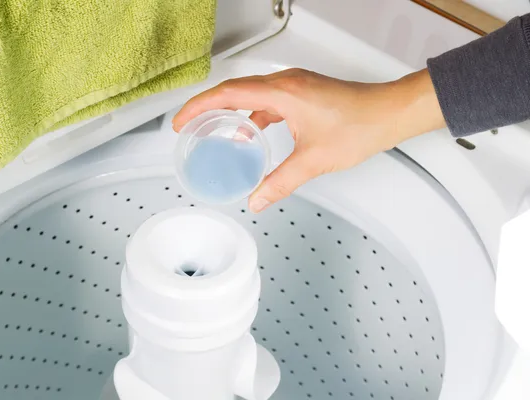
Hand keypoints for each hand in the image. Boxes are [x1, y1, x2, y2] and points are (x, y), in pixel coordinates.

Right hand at [172, 68, 444, 212]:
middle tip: (189, 126)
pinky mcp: (303, 94)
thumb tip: (257, 199)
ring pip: (251, 95)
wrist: (390, 113)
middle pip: (233, 91)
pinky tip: (252, 133)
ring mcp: (295, 86)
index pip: (227, 94)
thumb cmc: (361, 124)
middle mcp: (286, 83)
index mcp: (282, 92)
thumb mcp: (313, 160)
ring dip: (231, 113)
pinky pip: (267, 101)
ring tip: (216, 132)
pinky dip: (253, 117)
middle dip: (207, 109)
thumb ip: (280, 182)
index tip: (182, 121)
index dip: (199, 107)